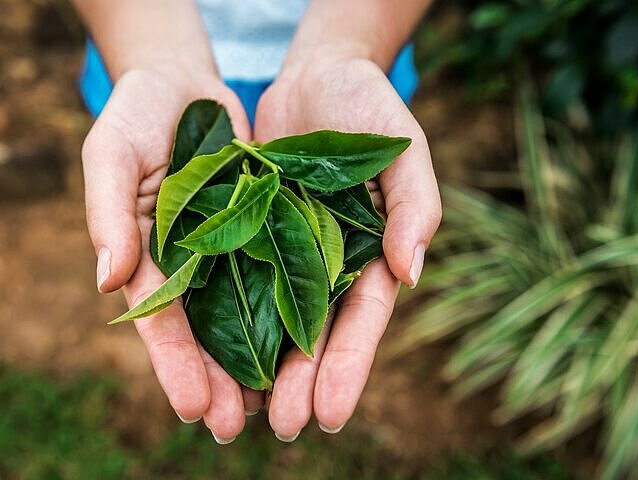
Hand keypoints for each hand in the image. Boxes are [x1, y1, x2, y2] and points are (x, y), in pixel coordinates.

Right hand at [82, 64, 257, 441]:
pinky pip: (280, 269)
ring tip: (274, 408)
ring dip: (259, 358)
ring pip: (247, 311)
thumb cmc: (138, 114)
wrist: (185, 85)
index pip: (161, 318)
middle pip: (207, 328)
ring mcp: (231, 246)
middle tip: (235, 428)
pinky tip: (305, 345)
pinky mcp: (267, 225)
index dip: (175, 363)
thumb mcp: (113, 154)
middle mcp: (193, 259)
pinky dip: (289, 307)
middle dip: (220, 378)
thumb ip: (108, 214)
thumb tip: (107, 281)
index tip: (194, 407)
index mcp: (149, 253)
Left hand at [254, 52, 440, 439]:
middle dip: (302, 381)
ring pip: (273, 317)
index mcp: (371, 253)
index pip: (362, 319)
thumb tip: (411, 272)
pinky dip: (225, 316)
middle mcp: (329, 261)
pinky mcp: (249, 231)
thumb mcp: (402, 150)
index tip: (331, 413)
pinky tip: (212, 355)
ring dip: (262, 366)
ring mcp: (288, 250)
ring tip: (245, 414)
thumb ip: (413, 207)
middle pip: (315, 331)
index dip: (349, 366)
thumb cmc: (369, 109)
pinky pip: (236, 277)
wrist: (317, 75)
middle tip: (284, 428)